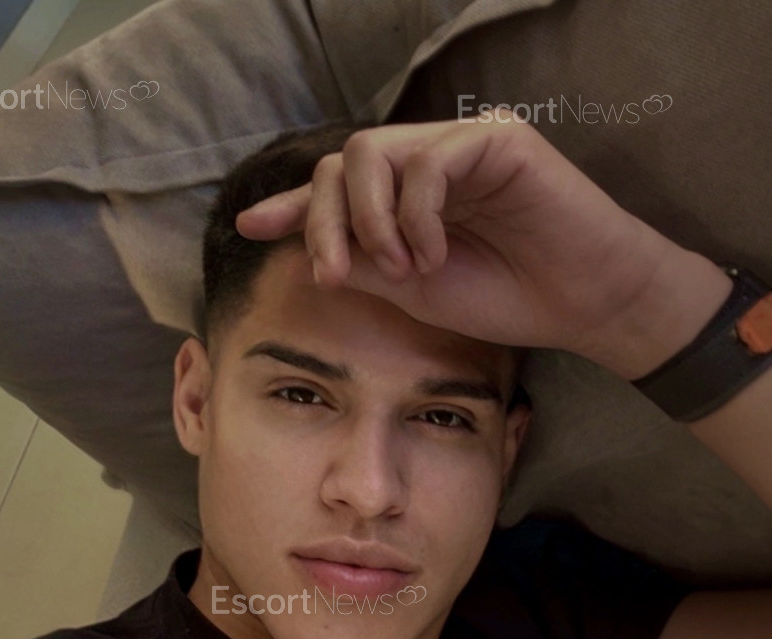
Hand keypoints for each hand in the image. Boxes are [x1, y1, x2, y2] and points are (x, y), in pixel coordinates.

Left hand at [236, 117, 730, 378]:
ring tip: (402, 270)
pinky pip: (427, 165)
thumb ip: (361, 263)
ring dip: (369, 221)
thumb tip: (303, 251)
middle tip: (339, 275)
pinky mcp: (496, 139)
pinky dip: (417, 217)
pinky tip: (433, 255)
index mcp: (404, 197)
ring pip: (371, 153)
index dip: (293, 206)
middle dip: (326, 222)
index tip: (251, 228)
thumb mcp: (411, 290)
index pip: (336, 186)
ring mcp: (460, 145)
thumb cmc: (506, 299)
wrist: (581, 305)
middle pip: (341, 164)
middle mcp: (426, 162)